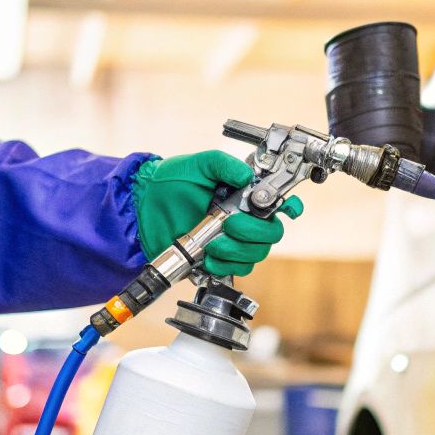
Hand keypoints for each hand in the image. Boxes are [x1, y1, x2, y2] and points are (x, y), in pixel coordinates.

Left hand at [132, 151, 303, 276]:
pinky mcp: (220, 260)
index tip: (286, 210)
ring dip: (236, 251)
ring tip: (212, 243)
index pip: (281, 203)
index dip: (291, 208)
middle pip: (272, 234)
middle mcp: (244, 219)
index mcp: (245, 195)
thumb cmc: (171, 183)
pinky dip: (225, 265)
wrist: (144, 210)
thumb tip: (247, 176)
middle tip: (230, 224)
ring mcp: (233, 241)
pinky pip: (237, 270)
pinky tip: (208, 257)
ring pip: (256, 255)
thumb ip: (223, 165)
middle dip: (253, 232)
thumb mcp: (198, 165)